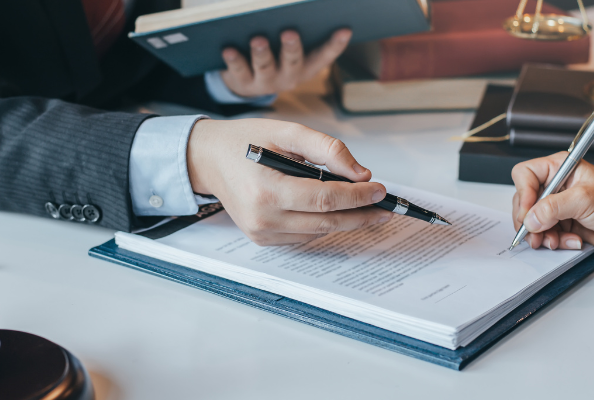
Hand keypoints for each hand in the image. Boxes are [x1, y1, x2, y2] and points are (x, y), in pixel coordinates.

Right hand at [186, 118, 392, 245]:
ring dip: (345, 221)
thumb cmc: (245, 141)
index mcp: (267, 190)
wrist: (209, 159)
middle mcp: (263, 218)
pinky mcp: (262, 239)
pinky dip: (323, 224)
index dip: (358, 196)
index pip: (325, 198)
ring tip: (366, 207)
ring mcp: (261, 233)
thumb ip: (327, 149)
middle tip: (384, 207)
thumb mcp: (287, 132)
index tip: (379, 189)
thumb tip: (360, 173)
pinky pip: (304, 236)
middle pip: (327, 222)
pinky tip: (334, 211)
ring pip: (319, 233)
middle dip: (361, 215)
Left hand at [219, 29, 351, 97]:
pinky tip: (228, 49)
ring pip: (265, 67)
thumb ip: (297, 29)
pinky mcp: (244, 83)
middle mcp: (289, 76)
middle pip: (293, 61)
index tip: (345, 29)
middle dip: (292, 47)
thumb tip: (290, 5)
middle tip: (290, 33)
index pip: (324, 56)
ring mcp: (267, 82)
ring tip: (258, 39)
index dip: (335, 45)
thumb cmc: (274, 55)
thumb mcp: (288, 47)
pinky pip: (238, 71)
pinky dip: (234, 60)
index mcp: (306, 66)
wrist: (246, 82)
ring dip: (262, 52)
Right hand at [512, 152, 593, 252]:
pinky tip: (571, 240)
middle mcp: (556, 185)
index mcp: (560, 168)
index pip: (525, 174)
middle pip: (524, 200)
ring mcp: (558, 205)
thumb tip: (530, 218)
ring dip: (542, 234)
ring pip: (532, 221)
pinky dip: (554, 241)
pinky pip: (545, 234)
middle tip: (536, 233)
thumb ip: (554, 208)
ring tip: (554, 241)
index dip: (524, 194)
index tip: (529, 212)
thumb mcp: (585, 200)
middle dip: (530, 220)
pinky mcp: (562, 223)